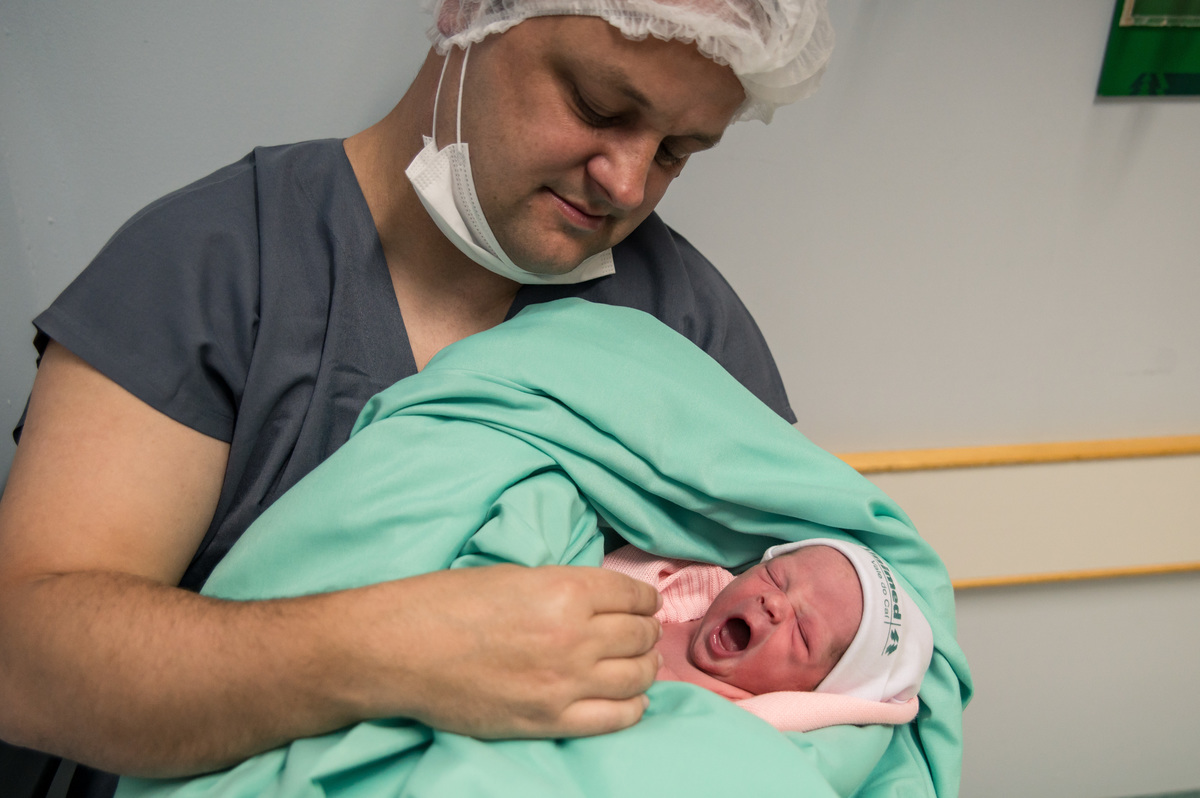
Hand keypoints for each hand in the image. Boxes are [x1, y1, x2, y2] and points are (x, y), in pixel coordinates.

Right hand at [343, 563, 662, 738]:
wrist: (399, 650)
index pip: (632, 596)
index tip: (644, 603)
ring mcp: (565, 684)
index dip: (644, 599)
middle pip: (639, 635)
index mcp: (565, 591)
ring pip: (637, 676)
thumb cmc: (446, 603)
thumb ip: (563, 589)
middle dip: (645, 630)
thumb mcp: (514, 576)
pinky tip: (630, 698)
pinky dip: (632, 706)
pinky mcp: (549, 720)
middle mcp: (574, 637)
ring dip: (645, 666)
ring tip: (642, 663)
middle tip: (642, 631)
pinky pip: (616, 718)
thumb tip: (600, 601)